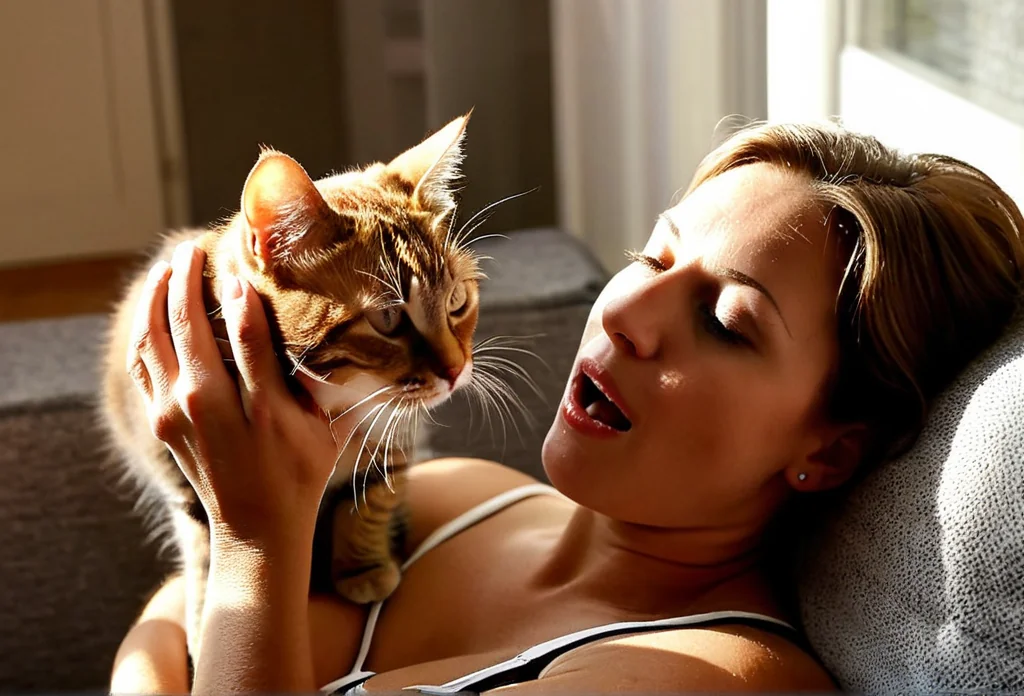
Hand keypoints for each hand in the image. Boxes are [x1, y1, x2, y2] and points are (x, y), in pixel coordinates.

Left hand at [126, 241, 338, 543]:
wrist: (256, 529)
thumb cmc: (301, 474)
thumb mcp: (327, 431)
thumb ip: (327, 382)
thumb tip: (343, 335)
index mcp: (267, 412)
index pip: (250, 342)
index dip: (242, 302)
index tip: (239, 270)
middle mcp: (215, 411)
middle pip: (190, 330)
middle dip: (187, 281)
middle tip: (193, 249)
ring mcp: (179, 416)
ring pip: (155, 340)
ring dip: (157, 297)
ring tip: (167, 268)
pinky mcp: (161, 422)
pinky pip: (143, 363)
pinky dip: (144, 328)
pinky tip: (152, 307)